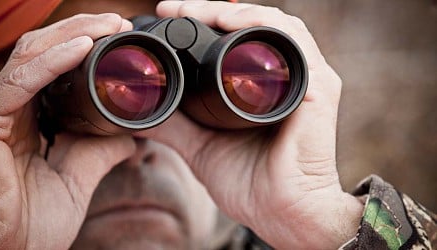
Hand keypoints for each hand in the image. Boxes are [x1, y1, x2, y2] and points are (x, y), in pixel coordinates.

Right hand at [0, 14, 135, 248]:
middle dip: (81, 29)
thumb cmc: (35, 220)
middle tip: (116, 21)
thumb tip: (132, 137)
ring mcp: (0, 112)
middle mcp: (15, 108)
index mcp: (33, 118)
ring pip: (31, 55)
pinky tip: (82, 47)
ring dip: (71, 34)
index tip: (119, 38)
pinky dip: (53, 61)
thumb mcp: (80, 176)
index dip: (84, 45)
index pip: (56, 67)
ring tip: (106, 25)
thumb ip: (100, 151)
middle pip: (44, 51)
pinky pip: (21, 81)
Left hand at [137, 1, 363, 248]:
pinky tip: (229, 21)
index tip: (166, 14)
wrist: (282, 214)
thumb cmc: (250, 183)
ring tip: (194, 11)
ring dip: (232, 11)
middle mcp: (288, 76)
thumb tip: (142, 110)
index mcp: (265, 86)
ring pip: (273, 24)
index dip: (203, 20)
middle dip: (211, 10)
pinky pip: (293, 42)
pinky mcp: (317, 89)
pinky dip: (260, 25)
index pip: (237, 37)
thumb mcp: (202, 146)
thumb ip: (176, 125)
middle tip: (173, 7)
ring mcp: (306, 79)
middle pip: (253, 24)